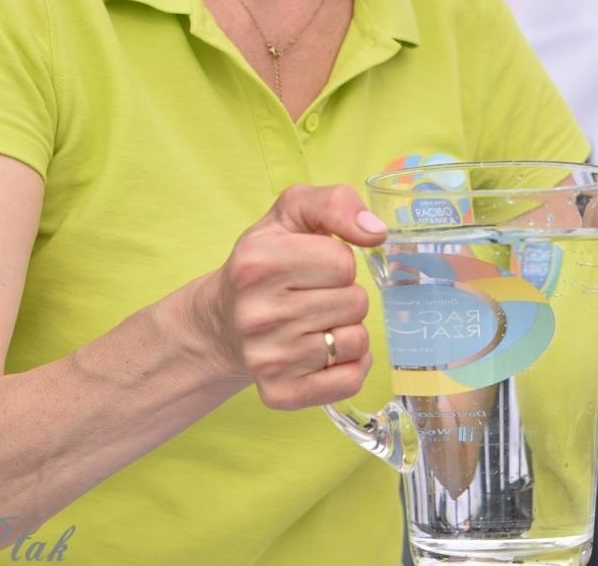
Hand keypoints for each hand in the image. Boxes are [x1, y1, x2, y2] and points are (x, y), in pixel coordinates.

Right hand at [196, 185, 387, 409]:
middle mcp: (257, 314)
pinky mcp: (280, 393)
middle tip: (313, 295)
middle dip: (344, 295)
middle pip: (355, 303)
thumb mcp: (291, 213)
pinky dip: (350, 365)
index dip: (338, 261)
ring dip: (347, 329)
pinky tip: (327, 352)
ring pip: (356, 341)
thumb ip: (335, 203)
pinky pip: (350, 381)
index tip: (314, 266)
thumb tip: (376, 231)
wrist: (221, 322)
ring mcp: (267, 359)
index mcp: (258, 262)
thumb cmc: (265, 261)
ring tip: (316, 322)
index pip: (343, 263)